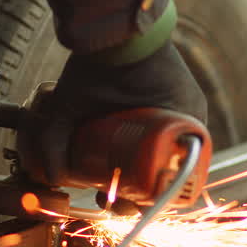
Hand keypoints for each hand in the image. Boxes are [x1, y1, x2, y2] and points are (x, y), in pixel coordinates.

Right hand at [16, 40, 208, 188]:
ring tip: (137, 201)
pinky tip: (165, 186)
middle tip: (119, 205)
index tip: (103, 200)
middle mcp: (156, 134)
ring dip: (157, 194)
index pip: (130, 176)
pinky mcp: (193, 116)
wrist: (116, 42)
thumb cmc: (94, 69)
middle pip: (151, 180)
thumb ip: (52, 141)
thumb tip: (49, 177)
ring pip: (172, 173)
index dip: (119, 196)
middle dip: (135, 201)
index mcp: (130, 135)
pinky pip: (197, 152)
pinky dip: (184, 173)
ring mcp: (177, 127)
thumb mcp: (66, 110)